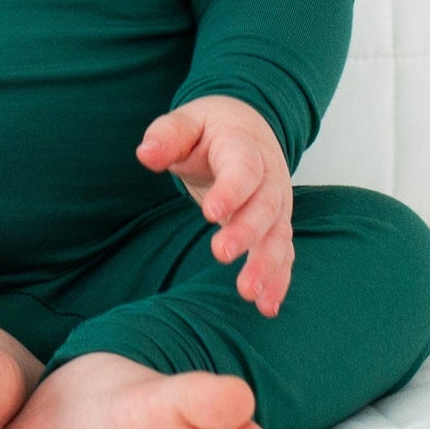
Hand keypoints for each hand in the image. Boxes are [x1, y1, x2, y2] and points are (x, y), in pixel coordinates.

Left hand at [136, 96, 294, 315]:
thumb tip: (145, 153)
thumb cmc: (209, 129)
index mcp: (244, 147)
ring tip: (248, 293)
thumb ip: (168, 136)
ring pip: (278, 235)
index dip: (231, 190)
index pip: (243, 169)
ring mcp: (277, 204)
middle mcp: (268, 177)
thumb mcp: (187, 122)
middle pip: (265, 206)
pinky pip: (284, 254)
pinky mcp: (276, 226)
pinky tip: (267, 306)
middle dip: (246, 232)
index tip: (210, 213)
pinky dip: (278, 280)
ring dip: (266, 265)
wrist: (246, 127)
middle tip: (220, 253)